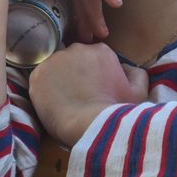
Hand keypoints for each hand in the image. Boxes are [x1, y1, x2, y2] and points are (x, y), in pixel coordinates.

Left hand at [28, 43, 147, 145]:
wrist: (89, 127)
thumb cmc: (116, 112)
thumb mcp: (139, 93)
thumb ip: (136, 74)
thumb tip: (125, 68)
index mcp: (101, 51)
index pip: (95, 57)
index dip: (95, 74)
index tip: (96, 89)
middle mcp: (77, 49)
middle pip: (75, 60)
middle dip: (77, 74)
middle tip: (81, 96)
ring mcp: (55, 60)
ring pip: (56, 68)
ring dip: (60, 80)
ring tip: (67, 102)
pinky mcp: (38, 75)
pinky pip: (41, 80)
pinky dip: (45, 90)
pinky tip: (54, 104)